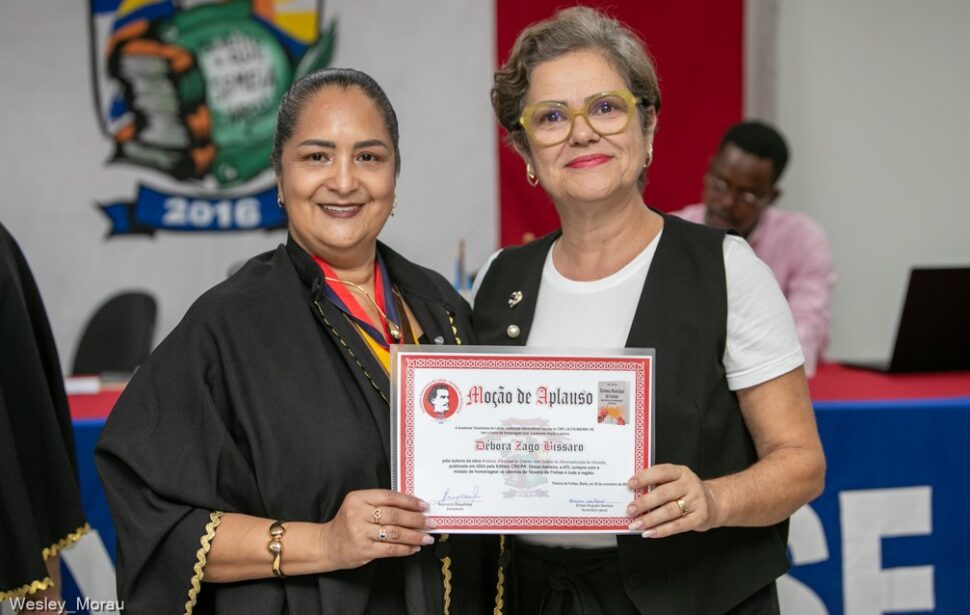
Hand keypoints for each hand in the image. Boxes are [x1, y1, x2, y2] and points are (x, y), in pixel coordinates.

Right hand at [320, 489, 435, 570]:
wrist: (327, 544)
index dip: (409, 501)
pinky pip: (390, 549)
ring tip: (426, 538)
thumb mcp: (359, 505)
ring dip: (414, 536)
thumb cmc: (347, 523)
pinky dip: (405, 549)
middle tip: (430, 522)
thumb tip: (412, 507)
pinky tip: (414, 548)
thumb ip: (380, 504)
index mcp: (358, 498)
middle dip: (416, 520)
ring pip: (394, 533)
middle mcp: (358, 514)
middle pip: (394, 515)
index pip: (389, 497)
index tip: (423, 506)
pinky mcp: (363, 549)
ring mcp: (360, 532)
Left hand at [626, 464, 719, 537]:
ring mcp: (696, 501)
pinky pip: (678, 525)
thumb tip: (634, 496)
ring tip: (636, 524)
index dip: (645, 477)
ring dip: (650, 519)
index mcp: (681, 472)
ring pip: (670, 511)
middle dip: (644, 503)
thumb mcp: (675, 481)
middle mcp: (690, 485)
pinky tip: (650, 533)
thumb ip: (658, 485)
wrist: (713, 502)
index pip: (661, 472)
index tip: (630, 484)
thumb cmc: (686, 491)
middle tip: (630, 510)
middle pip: (664, 493)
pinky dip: (662, 530)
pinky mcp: (700, 517)